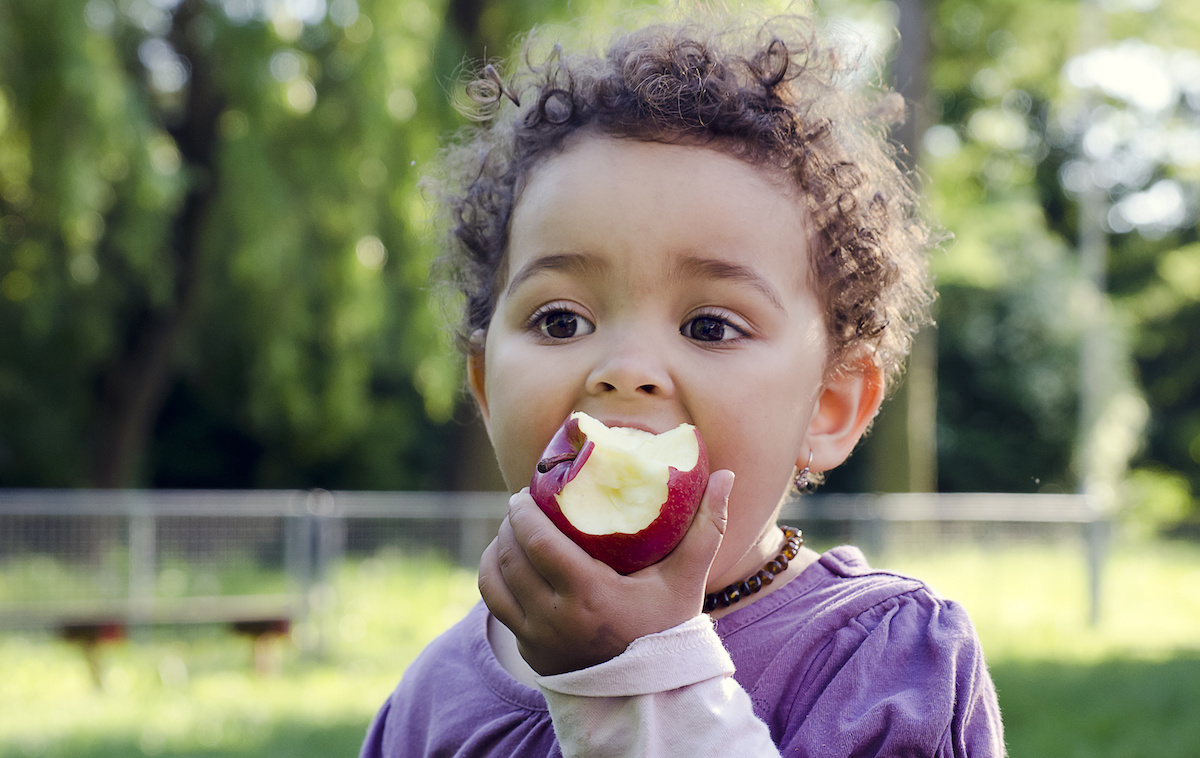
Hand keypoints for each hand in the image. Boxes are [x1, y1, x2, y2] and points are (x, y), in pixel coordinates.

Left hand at [478, 470, 733, 675]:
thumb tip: (726, 475)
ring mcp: (537, 638)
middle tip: (518, 505)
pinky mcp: (529, 651)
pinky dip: (494, 579)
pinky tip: (505, 563)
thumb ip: (708, 528)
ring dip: (496, 550)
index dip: (522, 513)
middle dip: (508, 525)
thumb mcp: (687, 579)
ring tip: (509, 531)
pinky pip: (496, 607)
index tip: (523, 493)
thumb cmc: (668, 630)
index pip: (538, 543)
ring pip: (495, 583)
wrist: (651, 694)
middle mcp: (555, 618)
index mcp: (589, 596)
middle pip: (512, 558)